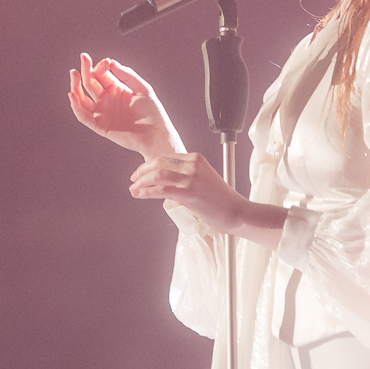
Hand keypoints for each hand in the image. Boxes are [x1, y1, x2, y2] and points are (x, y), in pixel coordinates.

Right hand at [68, 53, 184, 159]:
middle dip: (86, 70)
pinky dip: (76, 106)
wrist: (156, 134)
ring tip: (74, 73)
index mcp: (116, 89)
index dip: (101, 67)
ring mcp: (102, 112)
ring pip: (82, 98)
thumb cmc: (152, 111)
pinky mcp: (100, 126)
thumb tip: (112, 63)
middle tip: (83, 57)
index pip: (102, 75)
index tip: (107, 62)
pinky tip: (72, 94)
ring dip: (76, 85)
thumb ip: (128, 75)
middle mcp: (107, 99)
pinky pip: (84, 116)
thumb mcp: (143, 89)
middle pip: (90, 83)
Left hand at [129, 153, 246, 232]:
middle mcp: (192, 165)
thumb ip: (186, 177)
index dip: (149, 164)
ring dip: (141, 182)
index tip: (140, 172)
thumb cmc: (221, 200)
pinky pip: (161, 190)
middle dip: (142, 171)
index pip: (165, 157)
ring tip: (134, 188)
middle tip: (133, 180)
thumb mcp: (203, 179)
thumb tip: (167, 185)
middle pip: (158, 162)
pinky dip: (146, 192)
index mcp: (196, 158)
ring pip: (157, 174)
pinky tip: (139, 195)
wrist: (236, 211)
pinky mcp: (189, 192)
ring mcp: (191, 178)